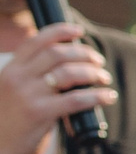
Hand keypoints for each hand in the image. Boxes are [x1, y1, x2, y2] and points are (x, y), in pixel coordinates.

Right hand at [0, 22, 112, 153]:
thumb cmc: (9, 122)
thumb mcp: (12, 92)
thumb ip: (32, 78)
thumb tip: (70, 68)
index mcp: (11, 69)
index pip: (36, 41)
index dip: (60, 31)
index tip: (78, 31)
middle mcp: (17, 78)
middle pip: (57, 53)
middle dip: (84, 54)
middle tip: (99, 61)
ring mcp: (28, 94)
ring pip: (69, 73)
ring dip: (93, 73)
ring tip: (104, 78)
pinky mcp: (39, 113)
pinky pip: (76, 99)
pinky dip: (97, 96)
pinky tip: (108, 96)